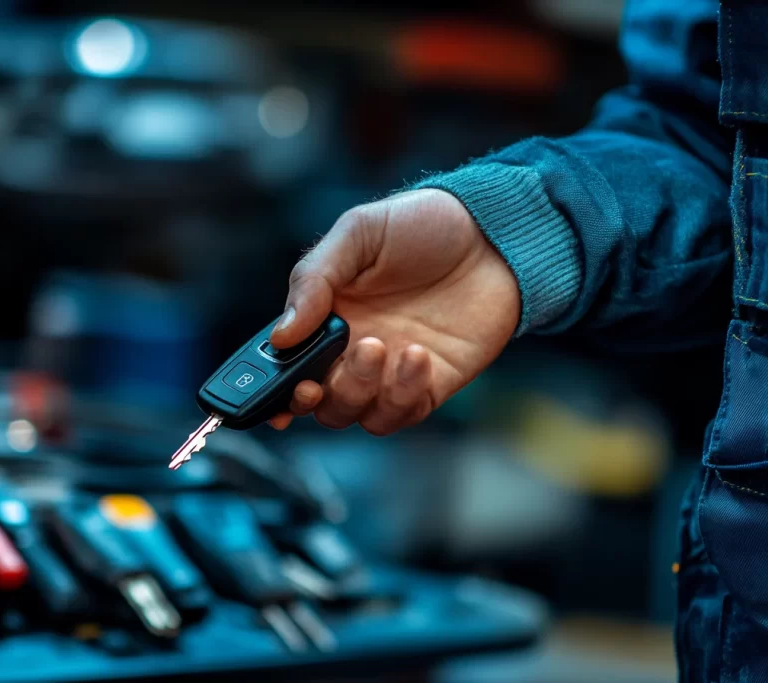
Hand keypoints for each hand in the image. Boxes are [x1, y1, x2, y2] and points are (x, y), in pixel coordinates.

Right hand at [268, 189, 519, 434]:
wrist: (494, 234)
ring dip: (359, 391)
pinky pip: (403, 412)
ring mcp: (391, 371)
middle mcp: (351, 351)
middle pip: (318, 401)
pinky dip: (403, 394)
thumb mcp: (358, 234)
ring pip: (355, 413)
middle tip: (324, 374)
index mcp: (325, 316)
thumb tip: (281, 336)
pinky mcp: (430, 384)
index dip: (272, 387)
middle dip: (317, 394)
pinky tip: (417, 355)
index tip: (275, 393)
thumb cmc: (422, 224)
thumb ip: (314, 280)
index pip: (286, 364)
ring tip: (378, 347)